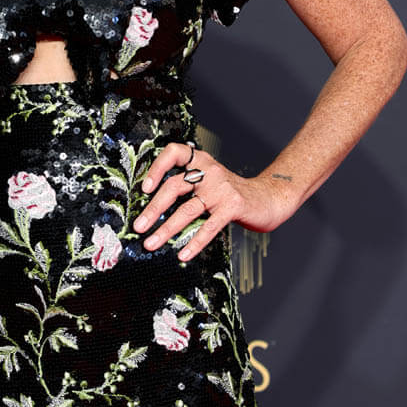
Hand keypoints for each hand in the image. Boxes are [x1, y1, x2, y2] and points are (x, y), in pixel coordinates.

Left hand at [133, 141, 294, 262]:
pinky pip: (208, 227)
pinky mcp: (233, 206)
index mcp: (200, 161)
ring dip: (166, 229)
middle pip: (174, 186)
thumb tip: (151, 209)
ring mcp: (221, 188)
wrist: (268, 198)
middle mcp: (209, 171)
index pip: (175, 152)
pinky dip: (194, 243)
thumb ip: (186, 186)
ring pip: (187, 210)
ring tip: (151, 243)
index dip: (157, 167)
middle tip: (138, 226)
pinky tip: (183, 254)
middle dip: (153, 209)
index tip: (145, 188)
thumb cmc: (231, 193)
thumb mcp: (208, 181)